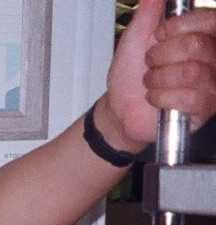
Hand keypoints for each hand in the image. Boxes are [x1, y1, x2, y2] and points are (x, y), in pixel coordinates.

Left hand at [102, 0, 215, 149]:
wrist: (119, 110)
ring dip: (159, 78)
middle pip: (197, 45)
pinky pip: (189, 98)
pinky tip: (155, 98)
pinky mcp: (204, 109)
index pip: (210, 19)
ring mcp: (211, 85)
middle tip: (149, 64)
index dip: (179, 26)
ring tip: (150, 82)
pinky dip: (162, 97)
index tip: (158, 36)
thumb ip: (147, 14)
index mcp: (201, 35)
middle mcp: (212, 58)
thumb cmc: (130, 76)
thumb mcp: (134, 39)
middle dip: (161, 55)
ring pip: (192, 72)